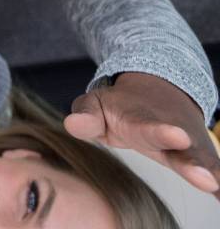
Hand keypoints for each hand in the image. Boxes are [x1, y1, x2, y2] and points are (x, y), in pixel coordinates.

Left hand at [67, 72, 219, 198]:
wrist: (160, 90)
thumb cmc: (122, 106)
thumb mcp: (96, 104)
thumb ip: (86, 115)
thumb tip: (72, 125)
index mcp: (144, 121)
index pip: (150, 128)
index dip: (162, 133)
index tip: (177, 136)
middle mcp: (175, 134)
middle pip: (186, 151)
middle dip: (194, 164)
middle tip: (205, 179)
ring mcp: (192, 147)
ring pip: (206, 162)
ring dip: (212, 175)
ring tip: (216, 188)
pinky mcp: (204, 160)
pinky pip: (216, 173)